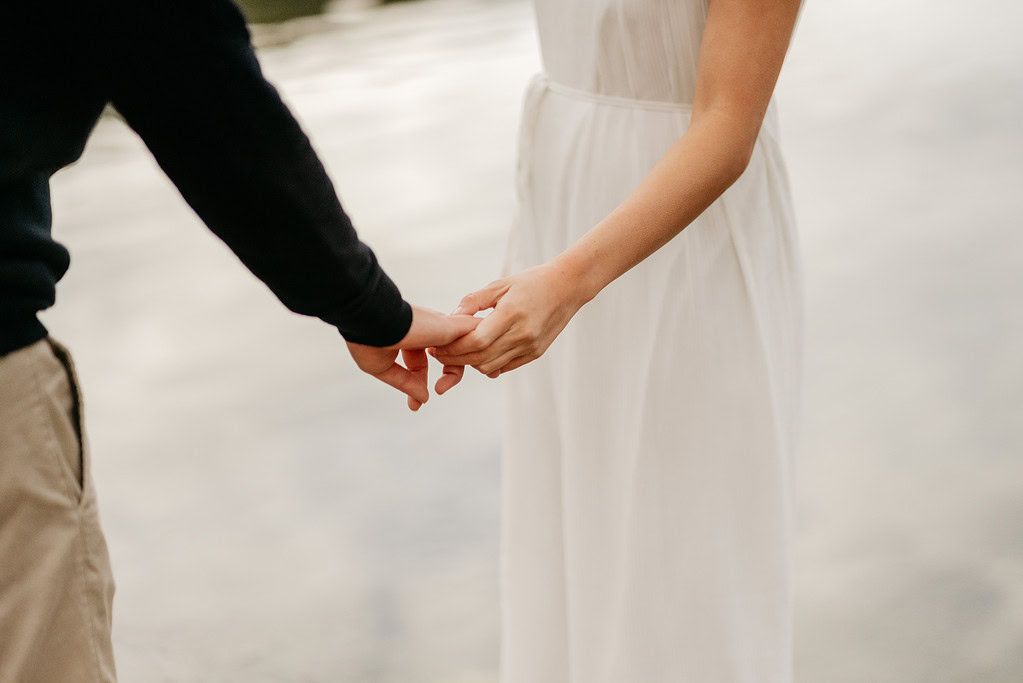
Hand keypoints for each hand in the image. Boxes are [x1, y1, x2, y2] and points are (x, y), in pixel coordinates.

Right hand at [347, 305, 479, 410]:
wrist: (373, 320)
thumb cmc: (369, 340)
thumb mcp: (384, 368)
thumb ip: (405, 383)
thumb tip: (422, 399)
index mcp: (406, 339)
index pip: (419, 364)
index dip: (418, 385)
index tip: (416, 406)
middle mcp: (424, 332)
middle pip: (447, 357)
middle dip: (450, 377)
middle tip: (441, 392)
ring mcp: (439, 328)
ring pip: (465, 345)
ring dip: (476, 361)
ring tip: (492, 374)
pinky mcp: (452, 326)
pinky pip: (476, 336)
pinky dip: (484, 348)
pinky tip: (492, 362)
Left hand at [431, 260, 592, 388]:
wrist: (567, 288)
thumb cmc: (531, 282)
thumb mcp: (501, 284)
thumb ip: (474, 301)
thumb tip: (450, 318)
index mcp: (512, 314)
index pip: (476, 341)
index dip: (453, 348)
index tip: (437, 345)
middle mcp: (522, 334)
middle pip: (480, 357)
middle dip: (455, 359)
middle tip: (439, 353)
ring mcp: (530, 346)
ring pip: (490, 367)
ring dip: (470, 363)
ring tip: (457, 353)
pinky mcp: (535, 353)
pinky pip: (505, 367)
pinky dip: (488, 365)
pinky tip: (478, 355)